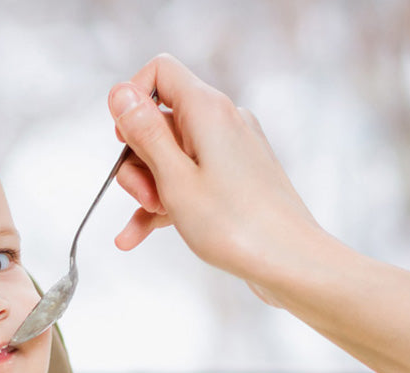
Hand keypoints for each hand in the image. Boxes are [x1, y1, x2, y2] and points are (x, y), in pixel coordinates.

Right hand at [107, 53, 320, 294]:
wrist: (289, 262)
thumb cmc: (235, 226)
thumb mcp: (175, 179)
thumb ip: (145, 134)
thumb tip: (119, 93)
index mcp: (207, 111)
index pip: (159, 73)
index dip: (131, 102)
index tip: (122, 141)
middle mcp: (221, 122)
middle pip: (159, 123)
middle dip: (139, 161)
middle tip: (146, 197)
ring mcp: (230, 152)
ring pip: (171, 158)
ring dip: (150, 188)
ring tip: (149, 220)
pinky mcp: (235, 179)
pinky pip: (189, 182)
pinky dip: (165, 204)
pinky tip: (135, 236)